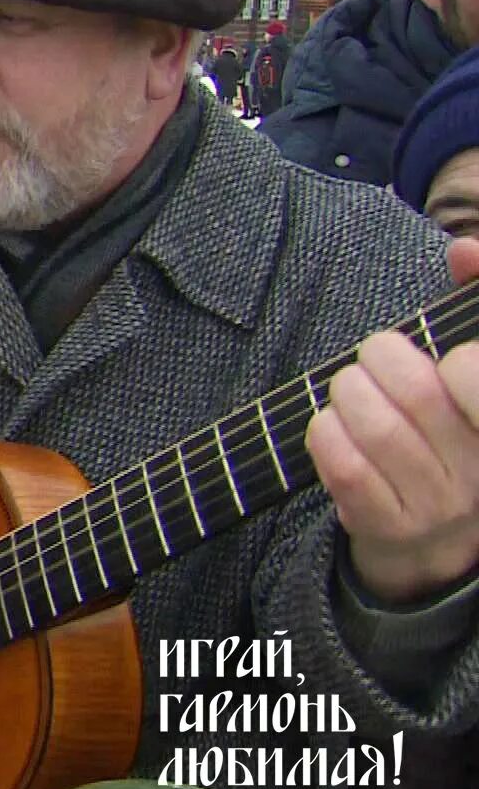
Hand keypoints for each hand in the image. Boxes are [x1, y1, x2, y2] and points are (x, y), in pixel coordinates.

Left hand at [309, 238, 478, 604]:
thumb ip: (473, 301)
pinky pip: (344, 466)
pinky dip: (325, 432)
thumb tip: (464, 248)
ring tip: (349, 389)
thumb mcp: (467, 376)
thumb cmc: (452, 431)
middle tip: (372, 358)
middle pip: (416, 392)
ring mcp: (437, 505)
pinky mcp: (389, 526)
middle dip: (378, 360)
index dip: (452, 360)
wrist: (438, 540)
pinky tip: (331, 425)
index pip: (474, 374)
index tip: (441, 359)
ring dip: (346, 393)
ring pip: (376, 426)